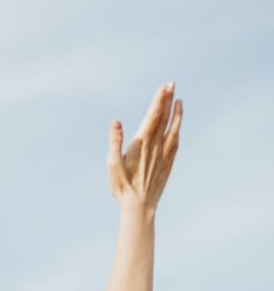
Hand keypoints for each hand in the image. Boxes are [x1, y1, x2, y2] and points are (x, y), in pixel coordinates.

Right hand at [107, 82, 182, 212]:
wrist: (140, 206)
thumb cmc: (122, 186)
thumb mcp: (112, 164)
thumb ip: (115, 142)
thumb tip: (116, 122)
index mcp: (141, 143)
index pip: (153, 116)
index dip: (159, 100)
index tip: (164, 87)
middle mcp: (155, 146)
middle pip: (164, 118)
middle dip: (168, 100)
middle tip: (172, 84)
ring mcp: (164, 154)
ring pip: (173, 128)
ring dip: (176, 113)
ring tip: (179, 100)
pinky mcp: (168, 163)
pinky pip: (176, 141)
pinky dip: (178, 129)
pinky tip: (178, 125)